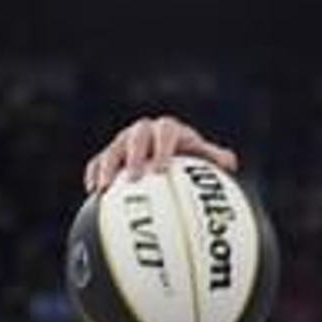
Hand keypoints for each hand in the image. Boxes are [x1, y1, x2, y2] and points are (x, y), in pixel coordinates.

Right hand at [83, 116, 238, 191]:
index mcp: (167, 129)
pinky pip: (96, 161)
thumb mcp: (200, 158)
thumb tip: (229, 163)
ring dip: (107, 166)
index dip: (163, 147)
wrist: (163, 155)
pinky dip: (93, 173)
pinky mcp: (108, 154)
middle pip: (136, 136)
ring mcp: (123, 141)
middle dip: (133, 155)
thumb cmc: (186, 160)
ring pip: (112, 148)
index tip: (161, 169)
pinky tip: (92, 192)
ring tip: (104, 188)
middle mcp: (143, 131)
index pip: (166, 131)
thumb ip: (213, 158)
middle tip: (133, 177)